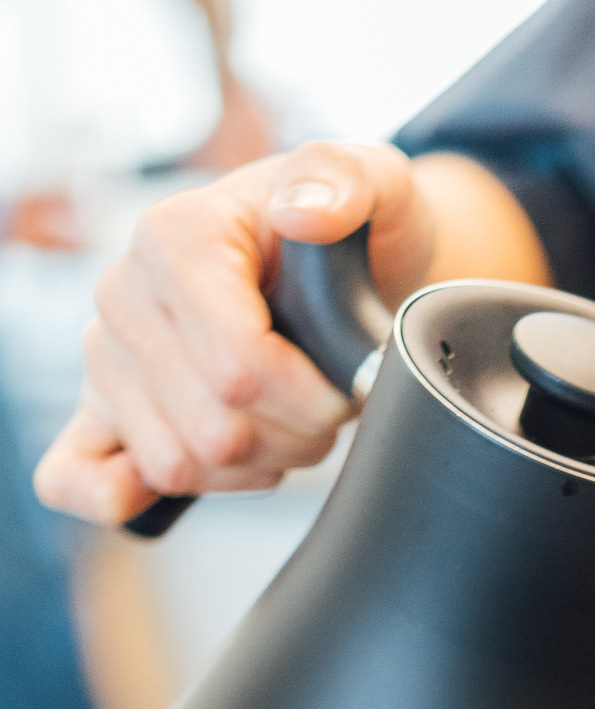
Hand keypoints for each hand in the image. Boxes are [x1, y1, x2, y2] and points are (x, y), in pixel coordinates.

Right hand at [33, 142, 436, 525]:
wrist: (335, 276)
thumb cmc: (349, 243)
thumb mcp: (375, 188)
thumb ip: (346, 181)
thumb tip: (303, 211)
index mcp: (174, 236)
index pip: (239, 368)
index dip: (313, 400)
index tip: (350, 386)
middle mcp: (124, 294)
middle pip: (214, 429)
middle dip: (293, 437)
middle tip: (324, 407)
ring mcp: (105, 357)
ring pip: (178, 465)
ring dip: (252, 467)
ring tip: (283, 423)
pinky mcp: (100, 413)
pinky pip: (72, 475)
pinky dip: (113, 494)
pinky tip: (150, 488)